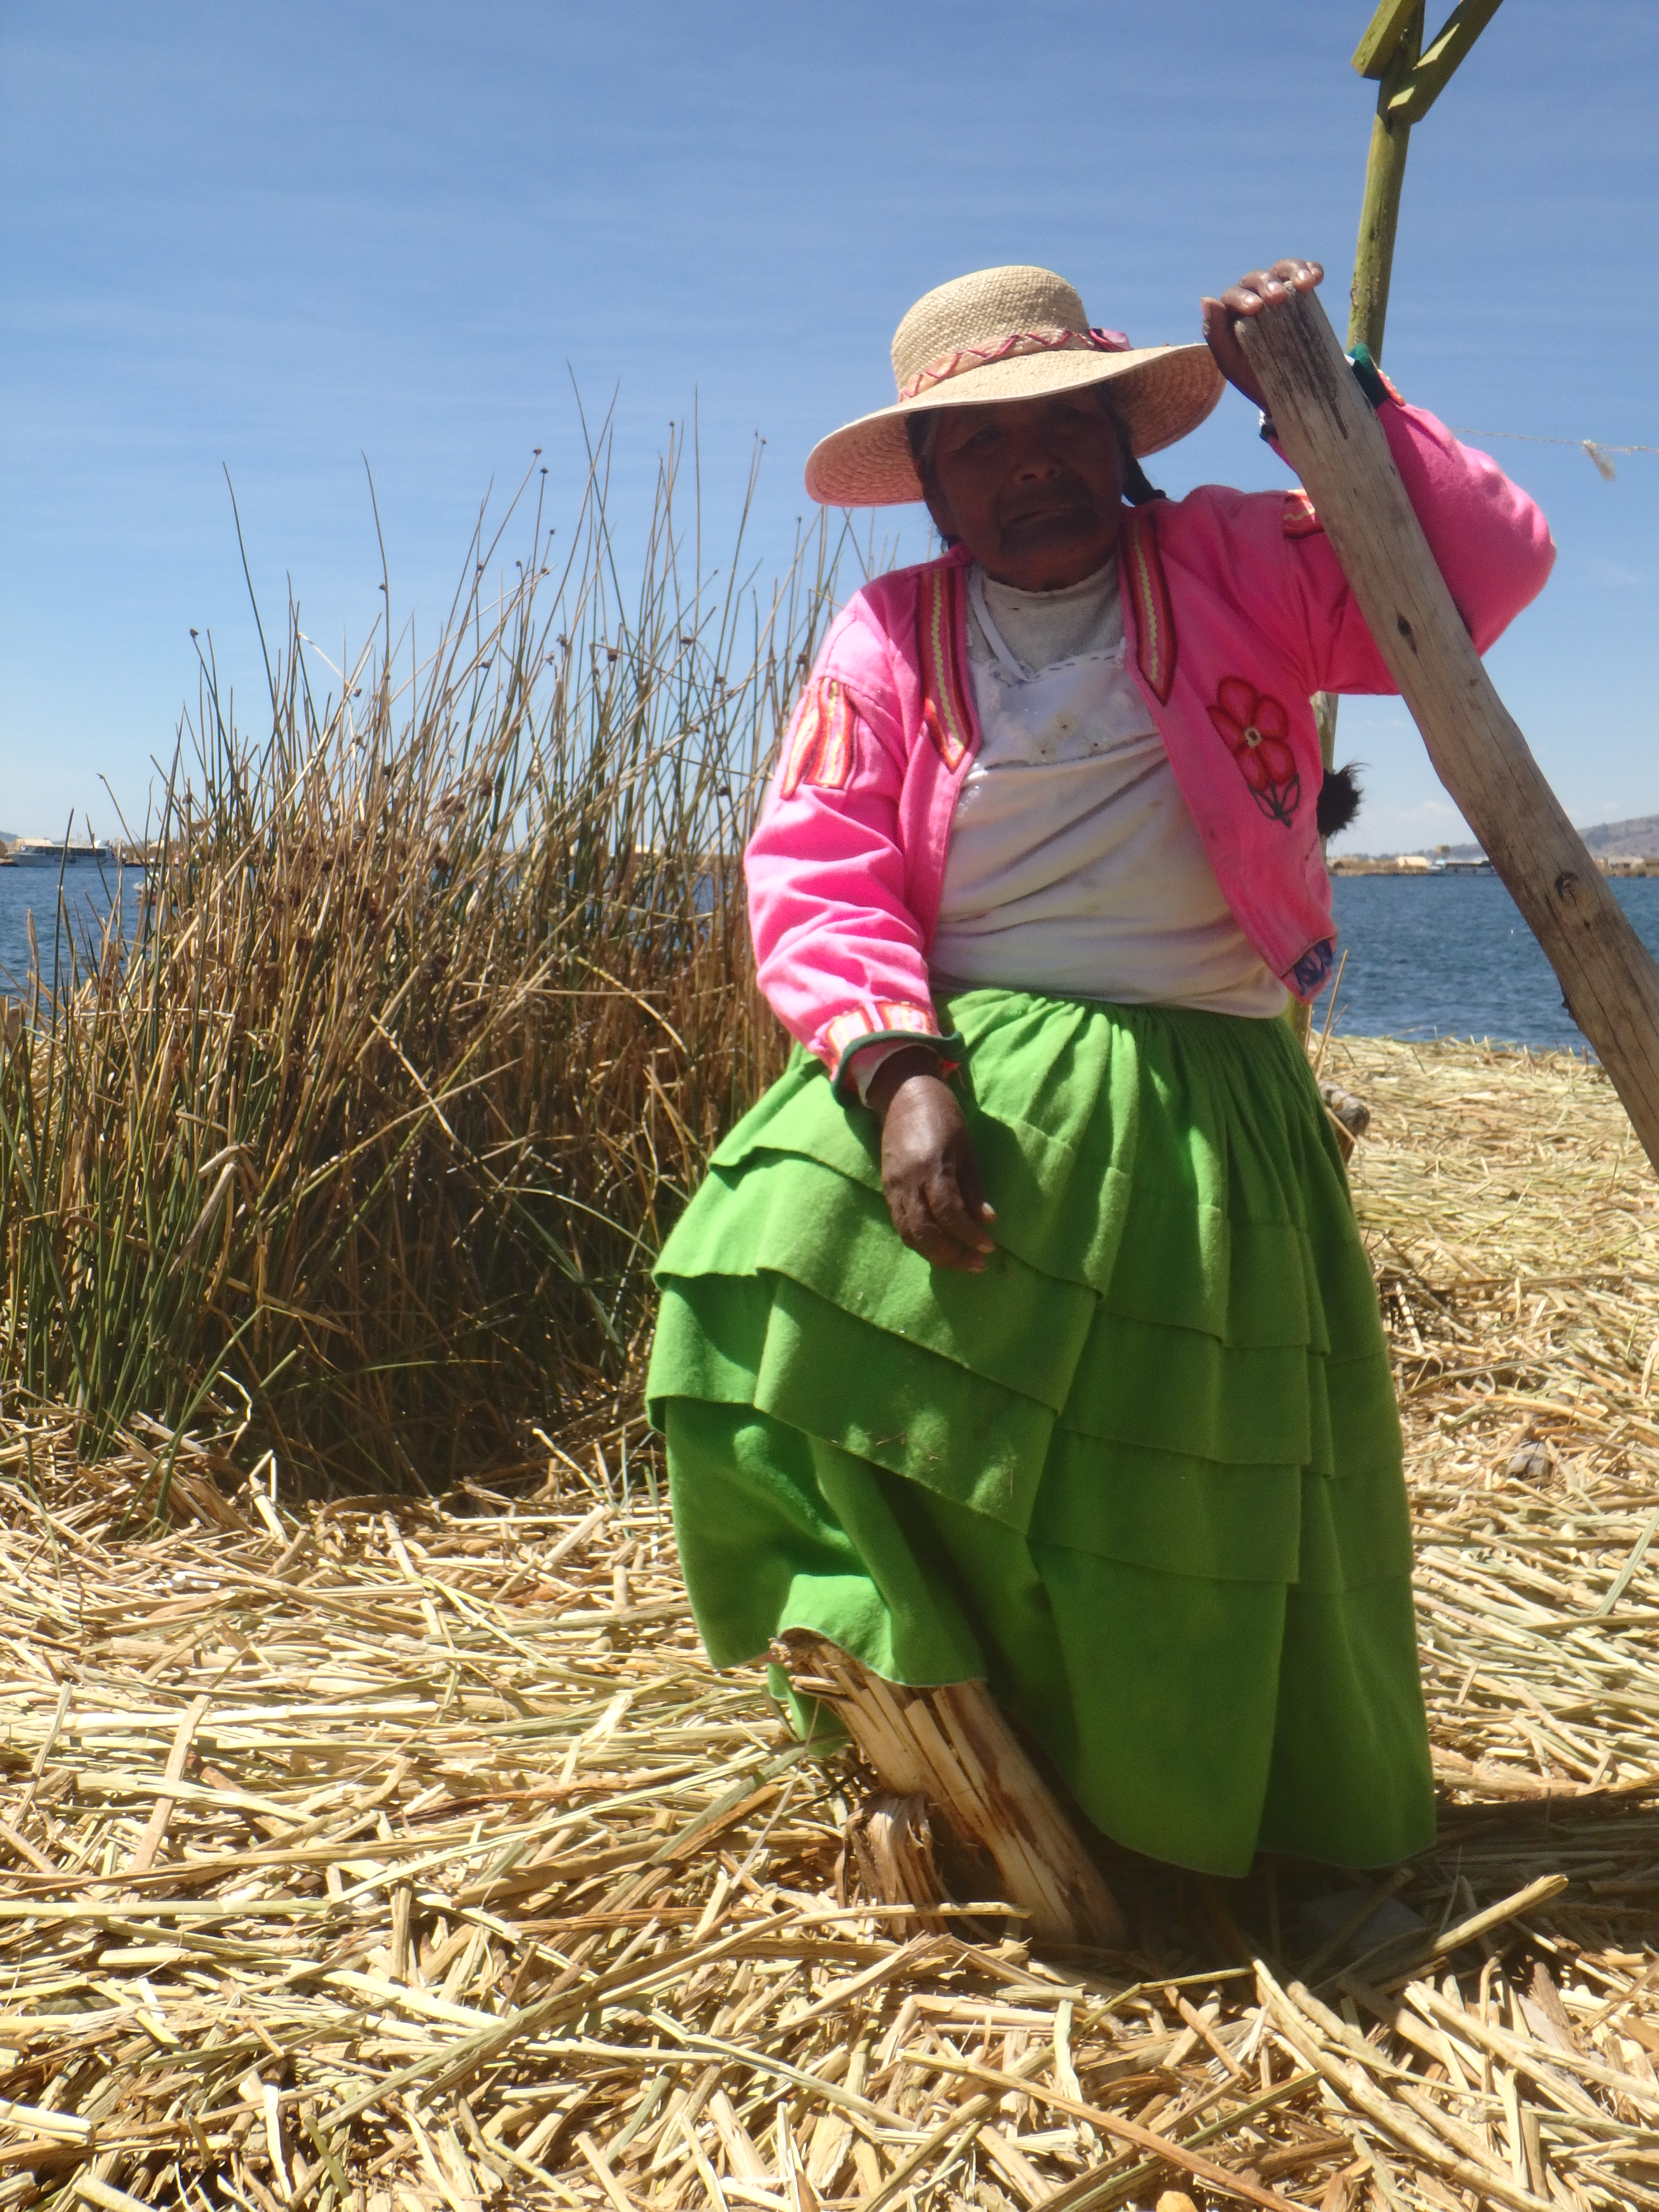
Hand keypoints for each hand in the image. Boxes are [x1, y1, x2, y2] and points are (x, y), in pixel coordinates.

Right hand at [866, 1048, 996, 1272]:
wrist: (904, 1094)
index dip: (969, 1235)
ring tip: (960, 1262)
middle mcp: (908, 1181)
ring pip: (909, 1233)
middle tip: (977, 1264)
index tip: (989, 1247)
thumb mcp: (967, 1147)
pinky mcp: (887, 1189)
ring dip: (935, 1254)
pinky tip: (938, 1247)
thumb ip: (973, 1187)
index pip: (950, 1213)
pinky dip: (920, 1241)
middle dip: (952, 1255)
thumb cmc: (943, 1116)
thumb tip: (987, 1221)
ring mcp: (893, 1186)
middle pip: (926, 1231)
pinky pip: (901, 1224)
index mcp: (932, 1166)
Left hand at [1200, 259, 1323, 412]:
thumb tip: (1206, 299)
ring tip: (1306, 283)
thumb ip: (1215, 334)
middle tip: (1278, 297)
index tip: (1256, 308)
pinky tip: (1317, 278)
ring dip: (1293, 270)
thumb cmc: (1254, 379)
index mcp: (1232, 313)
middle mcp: (1253, 297)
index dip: (1242, 298)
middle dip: (1267, 283)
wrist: (1289, 391)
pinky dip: (1310, 270)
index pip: (1232, 296)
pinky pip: (1305, 273)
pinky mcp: (1300, 293)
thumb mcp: (1231, 363)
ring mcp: (1278, 292)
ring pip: (1281, 269)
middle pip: (1256, 279)